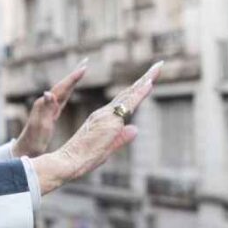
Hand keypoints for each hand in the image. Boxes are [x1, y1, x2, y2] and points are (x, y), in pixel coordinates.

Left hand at [11, 59, 87, 157]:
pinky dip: (68, 92)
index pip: (62, 88)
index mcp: (44, 104)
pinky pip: (61, 99)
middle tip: (85, 64)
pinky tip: (70, 91)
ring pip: (62, 91)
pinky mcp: (49, 114)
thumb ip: (45, 109)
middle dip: (74, 76)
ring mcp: (47, 108)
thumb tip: (48, 93)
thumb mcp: (41, 125)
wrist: (25, 149)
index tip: (84, 68)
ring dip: (71, 82)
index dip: (73, 78)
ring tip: (80, 73)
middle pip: (62, 86)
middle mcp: (45, 103)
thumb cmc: (33, 140)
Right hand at [32, 61, 161, 194]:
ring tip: (158, 67)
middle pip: (129, 92)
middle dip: (145, 78)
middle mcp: (104, 112)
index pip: (124, 101)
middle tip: (158, 66)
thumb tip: (135, 129)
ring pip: (130, 93)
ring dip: (146, 79)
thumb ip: (121, 138)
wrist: (69, 162)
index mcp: (103, 118)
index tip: (150, 79)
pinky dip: (140, 92)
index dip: (138, 90)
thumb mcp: (108, 148)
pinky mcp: (110, 119)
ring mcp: (107, 114)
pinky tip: (150, 82)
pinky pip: (128, 103)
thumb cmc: (83, 159)